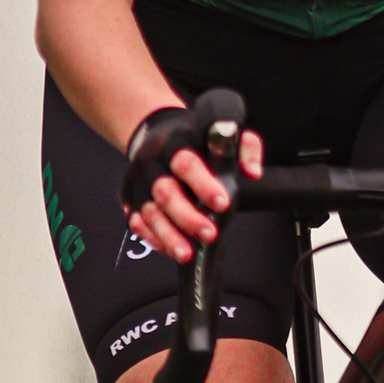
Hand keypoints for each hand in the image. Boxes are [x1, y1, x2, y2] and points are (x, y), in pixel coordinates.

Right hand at [124, 119, 263, 263]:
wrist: (158, 131)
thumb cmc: (197, 136)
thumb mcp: (225, 129)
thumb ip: (244, 147)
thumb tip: (253, 172)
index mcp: (176, 141)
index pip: (186, 164)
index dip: (204, 185)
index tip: (223, 203)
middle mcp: (153, 161)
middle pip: (165, 192)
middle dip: (187, 217)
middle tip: (210, 234)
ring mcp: (139, 181)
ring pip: (149, 212)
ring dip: (168, 235)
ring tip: (186, 253)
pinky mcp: (130, 197)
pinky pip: (137, 222)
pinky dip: (153, 238)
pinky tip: (170, 248)